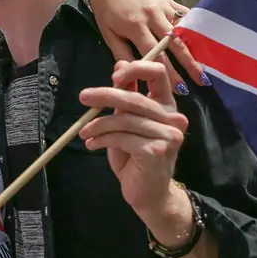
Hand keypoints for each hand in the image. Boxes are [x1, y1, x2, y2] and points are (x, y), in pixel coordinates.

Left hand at [77, 59, 187, 214]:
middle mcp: (173, 118)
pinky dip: (101, 139)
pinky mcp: (156, 151)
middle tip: (83, 96)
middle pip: (135, 97)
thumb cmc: (136, 156)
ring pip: (124, 119)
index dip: (135, 69)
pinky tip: (92, 144)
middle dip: (105, 95)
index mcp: (167, 105)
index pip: (158, 73)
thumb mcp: (128, 122)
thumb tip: (119, 64)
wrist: (148, 193)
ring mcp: (168, 136)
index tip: (114, 75)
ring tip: (84, 132)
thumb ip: (126, 96)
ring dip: (98, 124)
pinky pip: (121, 137)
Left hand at [86, 0, 209, 94]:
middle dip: (189, 64)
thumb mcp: (108, 34)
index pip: (156, 54)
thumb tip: (133, 75)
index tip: (178, 89)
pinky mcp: (168, 0)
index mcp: (136, 26)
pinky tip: (206, 41)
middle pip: (175, 44)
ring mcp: (163, 6)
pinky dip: (195, 28)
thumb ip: (122, 54)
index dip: (169, 73)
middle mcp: (153, 16)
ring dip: (196, 48)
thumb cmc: (106, 10)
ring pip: (184, 30)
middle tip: (201, 81)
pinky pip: (185, 14)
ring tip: (208, 64)